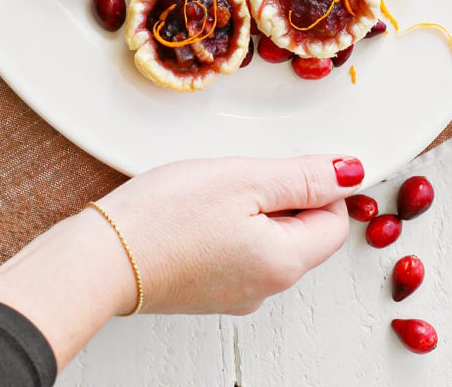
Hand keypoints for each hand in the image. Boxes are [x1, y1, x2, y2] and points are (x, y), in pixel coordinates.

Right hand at [0, 154, 361, 368]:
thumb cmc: (167, 218)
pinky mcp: (206, 287)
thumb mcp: (246, 179)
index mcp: (285, 263)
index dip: (318, 182)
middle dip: (283, 192)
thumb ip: (304, 176)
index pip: (335, 221)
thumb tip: (351, 173)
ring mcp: (235, 291)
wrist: (100, 258)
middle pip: (304, 230)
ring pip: (269, 236)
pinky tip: (197, 207)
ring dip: (253, 204)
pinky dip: (228, 222)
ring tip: (215, 187)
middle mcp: (266, 287)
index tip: (283, 161)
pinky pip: (238, 248)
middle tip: (242, 172)